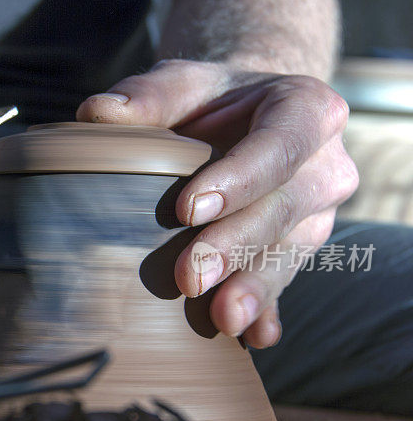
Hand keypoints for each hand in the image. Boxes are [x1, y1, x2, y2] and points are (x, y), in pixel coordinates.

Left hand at [77, 59, 357, 347]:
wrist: (247, 120)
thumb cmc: (212, 100)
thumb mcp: (184, 83)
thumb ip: (148, 96)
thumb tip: (95, 113)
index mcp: (308, 110)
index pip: (277, 146)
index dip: (237, 179)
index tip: (187, 210)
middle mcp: (324, 166)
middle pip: (282, 209)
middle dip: (234, 246)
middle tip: (190, 277)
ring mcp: (317, 213)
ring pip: (287, 253)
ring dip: (253, 288)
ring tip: (222, 319)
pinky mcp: (300, 247)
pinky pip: (286, 281)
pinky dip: (267, 310)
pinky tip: (253, 337)